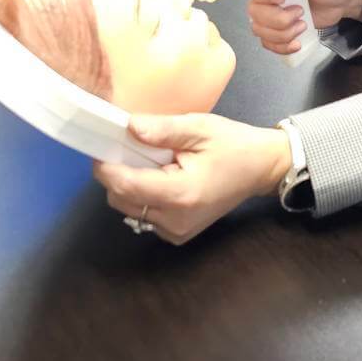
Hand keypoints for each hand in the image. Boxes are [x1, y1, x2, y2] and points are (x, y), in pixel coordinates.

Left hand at [94, 114, 291, 244]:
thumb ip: (163, 129)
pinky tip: (160, 177)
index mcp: (180, 194)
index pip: (126, 185)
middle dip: (116, 174)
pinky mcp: (177, 235)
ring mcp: (175, 232)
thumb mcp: (200, 127)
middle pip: (122, 200)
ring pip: (130, 209)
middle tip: (126, 146)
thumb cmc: (234, 144)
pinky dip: (143, 196)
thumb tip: (129, 126)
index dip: (106, 166)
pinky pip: (144, 216)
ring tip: (148, 160)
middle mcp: (174, 221)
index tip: (99, 145)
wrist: (262, 168)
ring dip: (129, 184)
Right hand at [246, 0, 361, 55]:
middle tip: (300, 12)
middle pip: (254, 11)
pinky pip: (267, 42)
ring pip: (259, 29)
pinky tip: (297, 42)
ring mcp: (272, 9)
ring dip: (282, 34)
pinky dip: (281, 46)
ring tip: (302, 25)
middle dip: (278, 19)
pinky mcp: (278, 27)